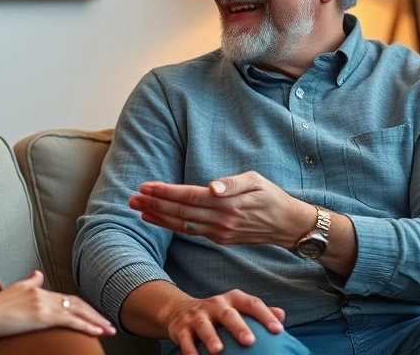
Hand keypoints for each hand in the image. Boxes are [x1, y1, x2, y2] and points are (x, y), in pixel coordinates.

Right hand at [0, 271, 114, 347]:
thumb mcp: (14, 290)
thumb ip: (29, 282)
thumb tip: (38, 273)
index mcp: (38, 290)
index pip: (67, 298)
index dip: (83, 308)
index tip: (95, 316)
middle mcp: (43, 294)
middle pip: (76, 303)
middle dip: (94, 314)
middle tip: (109, 324)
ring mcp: (43, 304)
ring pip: (76, 312)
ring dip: (95, 321)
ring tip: (109, 330)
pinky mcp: (40, 316)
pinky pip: (68, 321)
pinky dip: (85, 326)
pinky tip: (96, 332)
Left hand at [129, 171, 314, 248]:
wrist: (287, 225)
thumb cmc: (270, 196)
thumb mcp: (256, 181)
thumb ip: (232, 182)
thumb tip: (212, 187)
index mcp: (228, 203)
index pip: (189, 197)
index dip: (165, 192)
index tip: (146, 186)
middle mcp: (221, 221)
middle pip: (181, 212)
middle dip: (154, 204)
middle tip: (131, 197)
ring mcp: (219, 233)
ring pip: (182, 225)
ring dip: (158, 216)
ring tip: (137, 208)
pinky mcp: (219, 239)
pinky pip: (190, 232)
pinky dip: (170, 226)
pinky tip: (157, 218)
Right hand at [164, 290, 284, 354]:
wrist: (178, 309)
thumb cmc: (217, 313)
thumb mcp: (236, 308)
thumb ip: (257, 312)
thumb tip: (281, 315)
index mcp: (232, 299)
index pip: (251, 303)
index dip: (265, 315)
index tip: (278, 330)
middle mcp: (215, 305)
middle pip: (227, 314)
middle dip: (238, 327)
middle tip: (249, 341)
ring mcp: (197, 316)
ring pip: (204, 326)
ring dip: (211, 338)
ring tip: (218, 351)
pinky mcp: (182, 328)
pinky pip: (185, 340)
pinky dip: (190, 350)